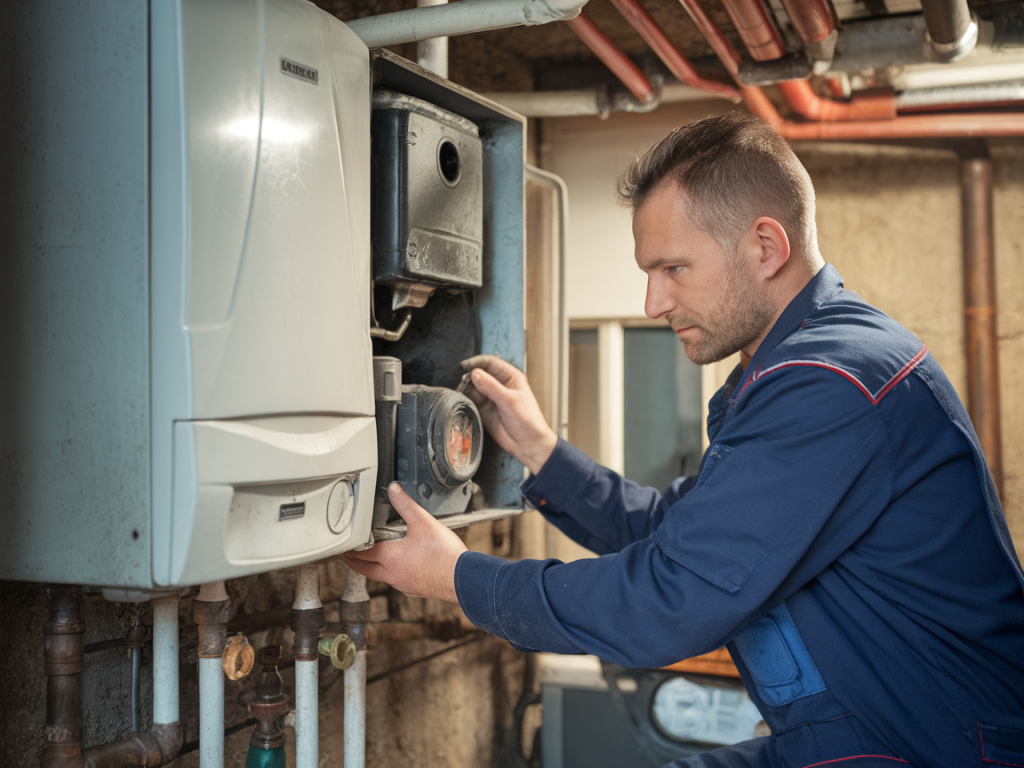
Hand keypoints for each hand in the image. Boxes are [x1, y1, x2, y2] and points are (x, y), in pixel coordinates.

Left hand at [342, 484, 465, 602]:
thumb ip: (406, 504)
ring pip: (380, 577)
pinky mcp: (415, 589)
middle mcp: (392, 574)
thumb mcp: (423, 522)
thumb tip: (393, 490)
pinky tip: (400, 568)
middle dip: (354, 562)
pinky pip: (396, 582)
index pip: (361, 554)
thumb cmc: (443, 554)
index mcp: (389, 557)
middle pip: (365, 570)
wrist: (463, 579)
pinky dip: (391, 574)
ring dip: (372, 568)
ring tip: (372, 560)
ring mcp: (403, 584)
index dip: (350, 549)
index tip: (343, 548)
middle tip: (348, 557)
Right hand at [460, 355, 557, 474]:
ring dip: (466, 389)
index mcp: (511, 377)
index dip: (477, 362)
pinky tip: (463, 402)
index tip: (464, 366)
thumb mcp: (509, 401)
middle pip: (479, 374)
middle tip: (464, 384)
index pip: (490, 363)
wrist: (528, 444)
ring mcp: (491, 397)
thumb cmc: (528, 421)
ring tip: (463, 395)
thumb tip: (475, 373)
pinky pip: (472, 400)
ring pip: (473, 387)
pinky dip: (466, 400)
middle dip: (469, 377)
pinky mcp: (485, 409)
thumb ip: (491, 387)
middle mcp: (500, 385)